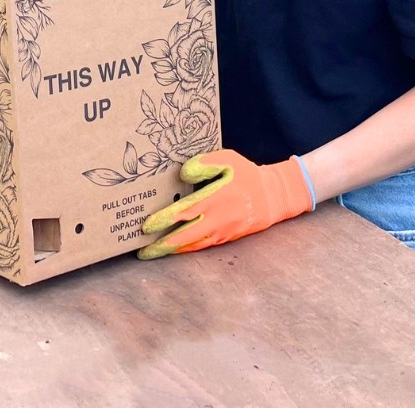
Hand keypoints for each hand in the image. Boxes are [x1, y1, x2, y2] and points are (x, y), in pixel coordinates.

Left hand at [137, 148, 314, 259]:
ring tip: (151, 253)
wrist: (272, 197)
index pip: (184, 212)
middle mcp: (217, 220)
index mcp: (216, 199)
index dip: (164, 220)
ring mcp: (222, 232)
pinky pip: (202, 246)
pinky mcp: (225, 239)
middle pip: (184, 238)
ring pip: (192, 246)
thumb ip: (204, 164)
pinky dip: (186, 250)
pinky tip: (174, 249)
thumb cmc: (247, 175)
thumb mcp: (228, 160)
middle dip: (161, 246)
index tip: (145, 226)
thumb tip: (182, 175)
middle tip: (141, 252)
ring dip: (171, 251)